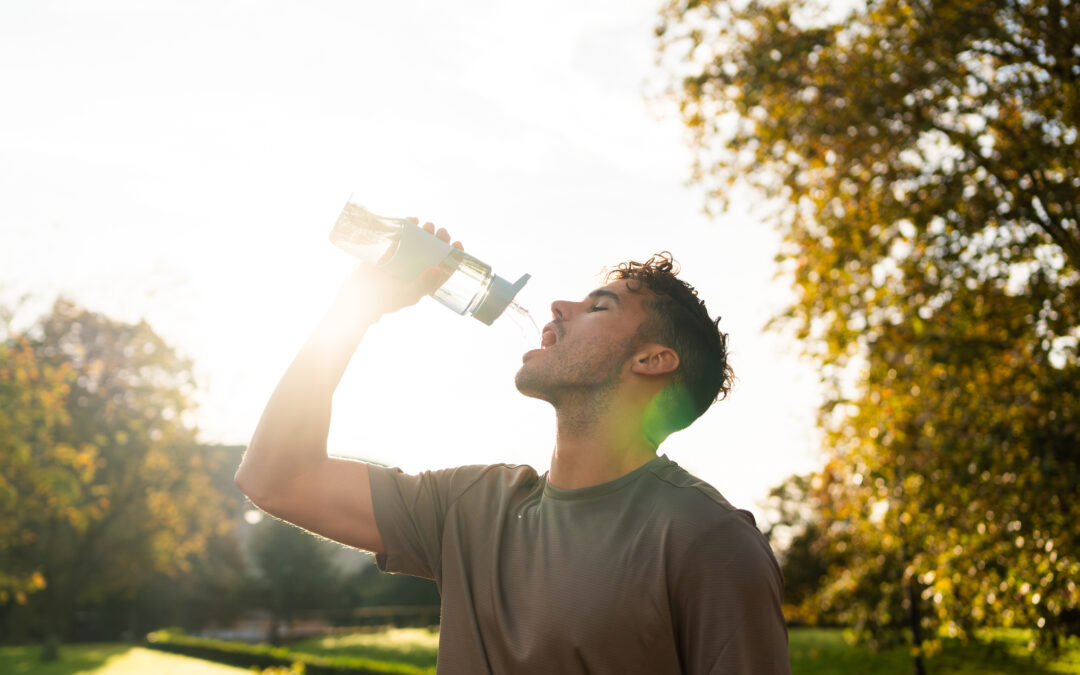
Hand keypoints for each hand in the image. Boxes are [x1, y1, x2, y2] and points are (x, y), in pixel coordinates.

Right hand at [337, 220, 463, 319]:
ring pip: (418, 245)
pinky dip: (406, 228)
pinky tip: (412, 220)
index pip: (443, 269)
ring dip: (425, 233)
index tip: (458, 244)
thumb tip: (439, 269)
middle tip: (441, 231)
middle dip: (439, 241)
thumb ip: (423, 284)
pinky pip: (400, 238)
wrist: (355, 298)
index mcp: (422, 283)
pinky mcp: (388, 254)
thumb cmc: (383, 301)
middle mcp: (414, 272)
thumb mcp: (406, 295)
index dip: (453, 257)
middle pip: (432, 253)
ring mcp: (401, 262)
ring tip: (428, 224)